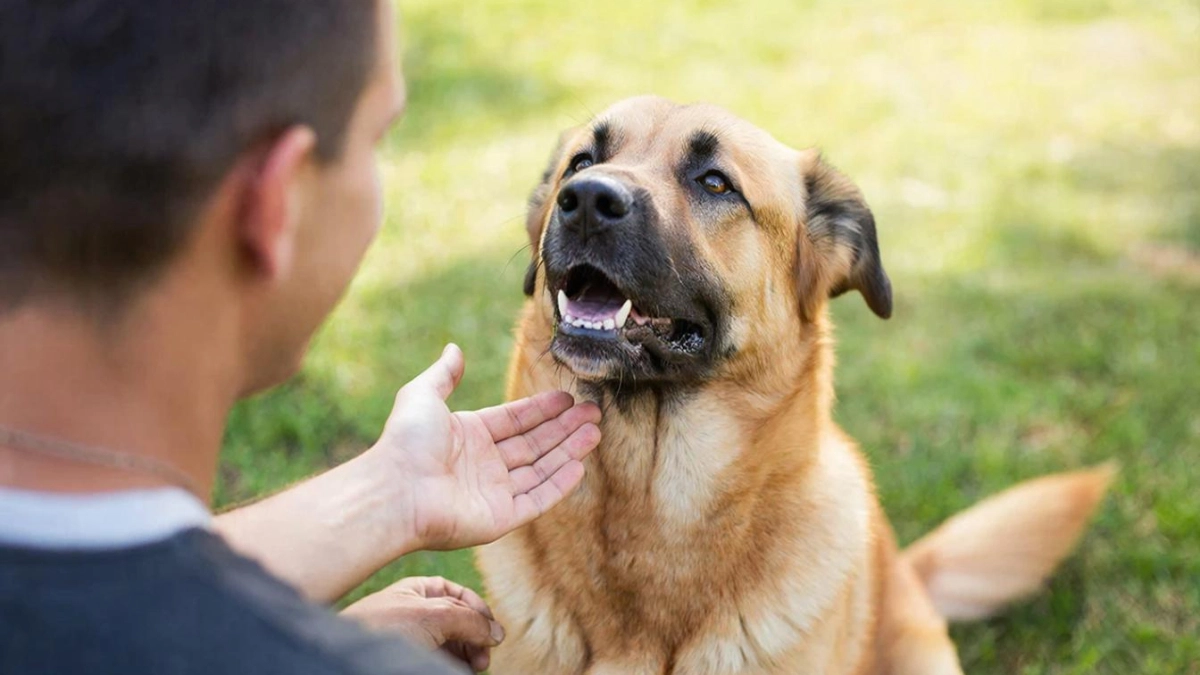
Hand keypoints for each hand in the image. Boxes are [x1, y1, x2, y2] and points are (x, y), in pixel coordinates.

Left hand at [342, 576, 501, 672]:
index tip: (493, 631)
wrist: (350, 662)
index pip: (460, 595)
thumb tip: (497, 633)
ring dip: (468, 655)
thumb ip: (470, 620)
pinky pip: (440, 658)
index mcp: (418, 590)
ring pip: (452, 644)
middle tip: (484, 658)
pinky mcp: (410, 658)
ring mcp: (412, 638)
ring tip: (474, 668)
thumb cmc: (382, 628)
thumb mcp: (433, 615)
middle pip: (460, 621)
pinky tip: (459, 670)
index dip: (480, 611)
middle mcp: (416, 612)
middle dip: (476, 637)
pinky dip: (454, 664)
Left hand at [373, 344, 600, 551]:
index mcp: (469, 436)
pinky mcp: (501, 519)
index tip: (568, 398)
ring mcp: (494, 493)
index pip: (515, 420)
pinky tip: (580, 465)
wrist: (396, 491)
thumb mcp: (422, 396)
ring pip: (541, 469)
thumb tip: (454, 348)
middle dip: (564, 428)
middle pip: (534, 443)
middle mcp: (484, 465)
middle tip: (594, 412)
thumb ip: (443, 374)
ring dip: (568, 451)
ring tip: (595, 432)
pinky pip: (537, 499)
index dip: (542, 409)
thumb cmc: (405, 443)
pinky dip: (559, 484)